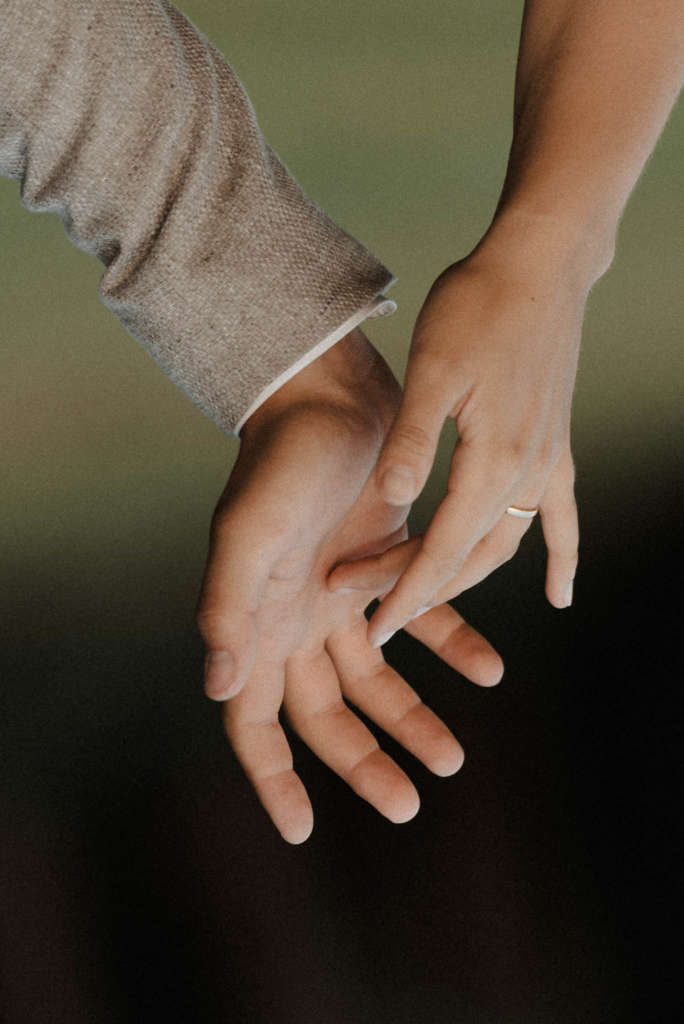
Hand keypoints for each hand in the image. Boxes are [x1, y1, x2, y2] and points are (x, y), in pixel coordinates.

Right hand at [195, 328, 502, 843]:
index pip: (253, 719)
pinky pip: (421, 620)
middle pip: (327, 715)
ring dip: (413, 718)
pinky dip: (453, 645)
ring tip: (454, 758)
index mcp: (255, 624)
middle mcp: (295, 621)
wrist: (329, 395)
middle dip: (363, 763)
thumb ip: (227, 606)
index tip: (301, 831)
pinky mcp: (386, 567)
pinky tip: (489, 669)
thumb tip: (217, 685)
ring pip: (378, 680)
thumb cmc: (282, 462)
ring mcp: (342, 598)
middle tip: (409, 804)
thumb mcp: (248, 533)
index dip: (273, 777)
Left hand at [335, 229, 599, 647]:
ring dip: (467, 578)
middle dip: (420, 588)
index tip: (374, 625)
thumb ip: (412, 442)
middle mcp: (526, 473)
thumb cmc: (477, 307)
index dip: (404, 590)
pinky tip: (563, 594)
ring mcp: (547, 463)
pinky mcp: (555, 447)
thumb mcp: (431, 371)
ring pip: (505, 544)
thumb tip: (392, 504)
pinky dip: (561, 558)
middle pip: (469, 555)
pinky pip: (561, 519)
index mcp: (491, 460)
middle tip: (372, 610)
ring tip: (428, 603)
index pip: (442, 549)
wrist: (538, 263)